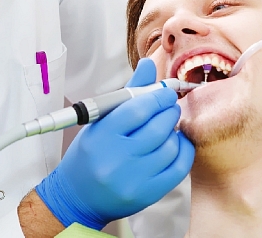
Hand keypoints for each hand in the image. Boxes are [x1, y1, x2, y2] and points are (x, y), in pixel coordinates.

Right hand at [36, 58, 193, 229]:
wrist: (77, 197)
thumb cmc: (90, 154)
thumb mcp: (100, 121)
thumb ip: (128, 93)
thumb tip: (148, 63)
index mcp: (102, 136)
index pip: (138, 109)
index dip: (158, 97)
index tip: (166, 93)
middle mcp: (116, 160)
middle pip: (158, 128)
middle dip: (169, 111)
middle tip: (170, 107)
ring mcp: (133, 180)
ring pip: (170, 147)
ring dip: (175, 132)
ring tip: (167, 127)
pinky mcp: (147, 195)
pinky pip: (178, 168)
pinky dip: (183, 150)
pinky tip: (177, 143)